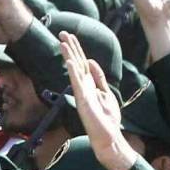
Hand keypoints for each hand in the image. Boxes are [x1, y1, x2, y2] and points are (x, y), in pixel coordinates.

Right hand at [61, 26, 141, 169]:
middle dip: (70, 47)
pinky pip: (78, 84)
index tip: (70, 36)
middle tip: (62, 32)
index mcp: (90, 84)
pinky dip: (74, 72)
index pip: (82, 62)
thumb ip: (99, 77)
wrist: (108, 137)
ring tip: (63, 42)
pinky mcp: (84, 101)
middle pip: (77, 62)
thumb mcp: (106, 93)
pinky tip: (70, 62)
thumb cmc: (107, 118)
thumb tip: (90, 61)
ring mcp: (82, 93)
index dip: (77, 49)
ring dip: (69, 55)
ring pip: (75, 70)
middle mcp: (84, 87)